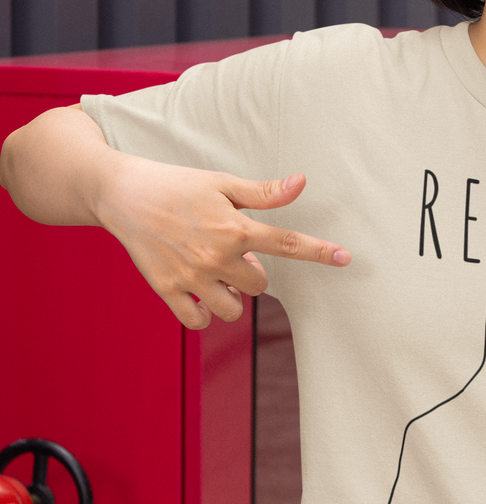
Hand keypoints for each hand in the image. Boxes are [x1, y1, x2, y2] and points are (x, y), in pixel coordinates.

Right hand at [98, 157, 348, 328]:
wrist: (121, 193)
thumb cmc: (177, 186)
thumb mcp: (223, 184)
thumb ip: (264, 193)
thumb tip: (301, 183)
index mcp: (234, 227)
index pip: (288, 244)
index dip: (319, 252)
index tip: (345, 258)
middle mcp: (216, 255)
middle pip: (260, 285)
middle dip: (253, 273)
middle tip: (231, 253)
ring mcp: (191, 276)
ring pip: (234, 309)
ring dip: (231, 296)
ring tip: (213, 272)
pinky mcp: (167, 290)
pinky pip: (200, 320)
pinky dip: (204, 312)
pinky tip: (198, 291)